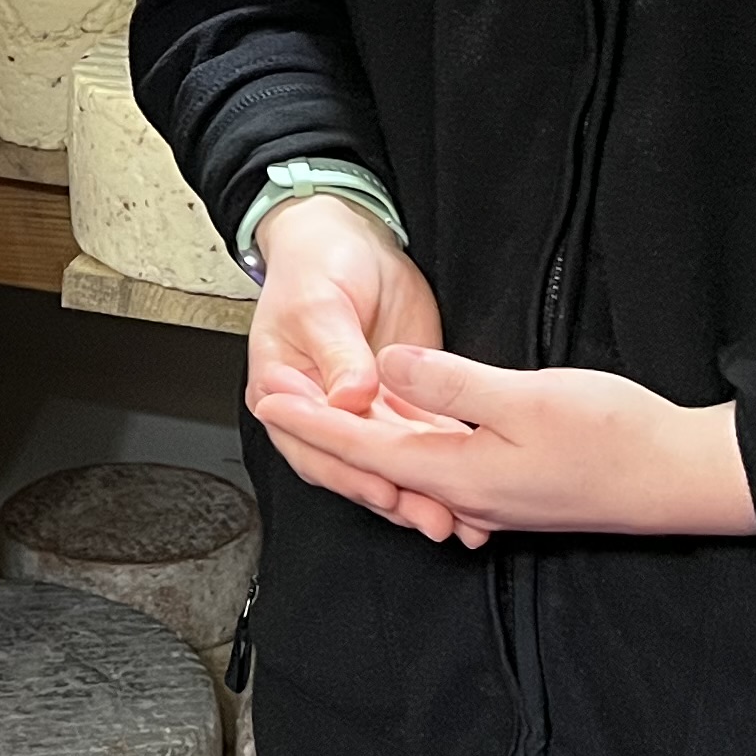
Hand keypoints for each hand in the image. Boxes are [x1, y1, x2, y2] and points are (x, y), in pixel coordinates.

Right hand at [243, 196, 481, 546]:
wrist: (348, 238)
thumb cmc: (318, 262)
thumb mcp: (320, 303)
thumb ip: (336, 353)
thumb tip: (348, 397)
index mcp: (283, 392)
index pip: (314, 446)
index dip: (350, 473)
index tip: (383, 490)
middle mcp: (320, 410)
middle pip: (354, 465)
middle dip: (395, 495)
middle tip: (433, 516)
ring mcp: (360, 410)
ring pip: (390, 462)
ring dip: (422, 491)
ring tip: (458, 517)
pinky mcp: (397, 403)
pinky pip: (420, 441)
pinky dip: (444, 465)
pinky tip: (472, 486)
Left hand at [254, 344, 755, 540]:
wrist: (681, 478)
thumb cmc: (613, 437)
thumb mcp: (524, 397)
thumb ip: (450, 384)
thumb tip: (387, 367)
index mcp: (456, 473)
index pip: (361, 448)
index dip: (310, 421)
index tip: (267, 398)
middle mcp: (465, 495)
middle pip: (374, 466)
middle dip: (322, 435)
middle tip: (276, 401)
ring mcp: (491, 497)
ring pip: (407, 469)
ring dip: (361, 442)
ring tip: (322, 411)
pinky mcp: (515, 489)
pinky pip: (441, 470)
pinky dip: (408, 448)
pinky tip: (404, 428)